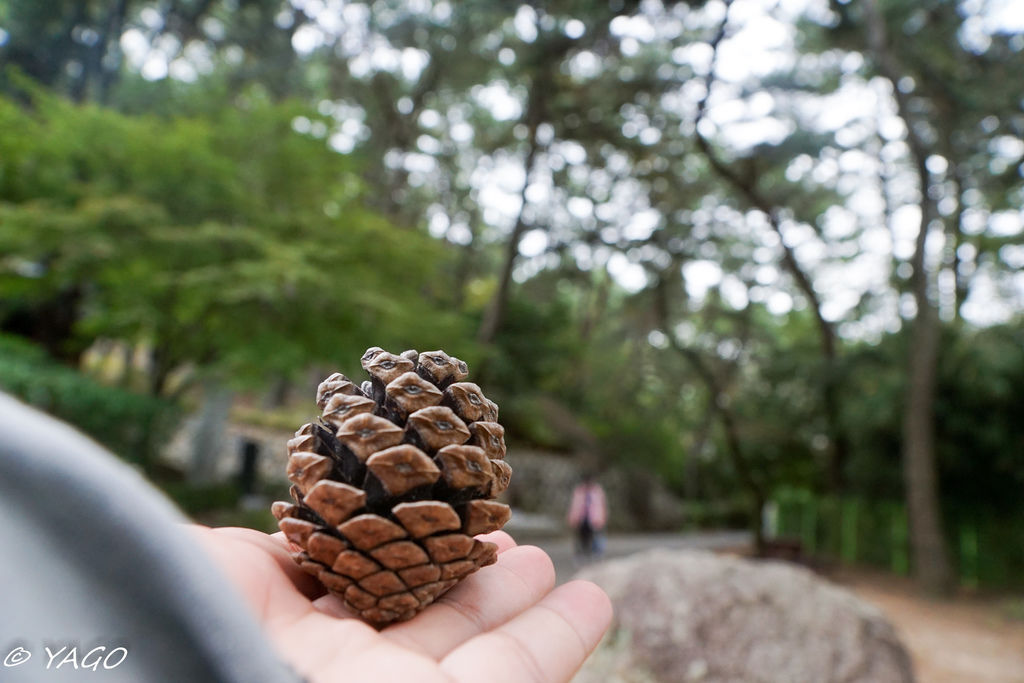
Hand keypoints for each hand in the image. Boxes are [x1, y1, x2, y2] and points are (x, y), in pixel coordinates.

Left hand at [193, 526, 611, 682]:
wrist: (177, 673)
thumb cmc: (163, 623)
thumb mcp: (210, 569)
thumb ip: (264, 550)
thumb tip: (303, 520)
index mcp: (286, 644)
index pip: (363, 604)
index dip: (408, 562)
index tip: (441, 524)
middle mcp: (342, 677)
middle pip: (425, 631)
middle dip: (470, 588)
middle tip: (511, 546)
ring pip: (479, 660)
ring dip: (526, 614)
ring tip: (554, 567)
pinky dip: (560, 644)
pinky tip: (595, 602)